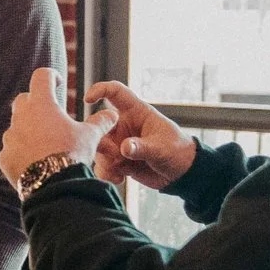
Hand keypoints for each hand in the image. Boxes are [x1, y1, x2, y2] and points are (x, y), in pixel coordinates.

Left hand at [0, 68, 110, 189]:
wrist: (53, 185)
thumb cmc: (72, 154)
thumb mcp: (90, 136)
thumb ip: (100, 122)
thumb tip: (112, 115)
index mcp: (42, 104)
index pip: (41, 76)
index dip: (51, 76)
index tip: (58, 82)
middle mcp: (21, 117)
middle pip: (24, 99)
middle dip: (36, 102)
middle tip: (50, 113)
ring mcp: (10, 137)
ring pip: (16, 126)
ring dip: (28, 130)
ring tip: (45, 142)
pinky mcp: (4, 156)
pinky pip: (11, 149)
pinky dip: (21, 152)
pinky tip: (34, 161)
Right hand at [82, 80, 196, 189]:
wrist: (181, 174)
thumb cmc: (177, 151)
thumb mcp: (162, 148)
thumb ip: (142, 147)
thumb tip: (123, 148)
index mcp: (136, 112)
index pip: (115, 92)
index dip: (100, 90)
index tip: (88, 100)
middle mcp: (124, 125)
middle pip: (99, 126)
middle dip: (100, 141)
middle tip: (113, 155)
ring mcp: (119, 143)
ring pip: (98, 148)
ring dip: (104, 161)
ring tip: (119, 172)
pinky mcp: (118, 159)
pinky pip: (103, 164)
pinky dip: (107, 173)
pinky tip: (119, 179)